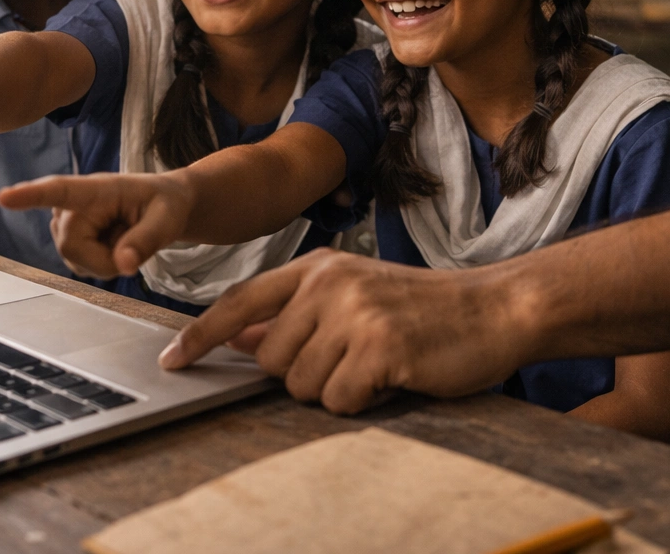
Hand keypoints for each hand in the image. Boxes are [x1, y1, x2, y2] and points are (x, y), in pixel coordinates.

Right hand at [0, 173, 195, 278]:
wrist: (164, 206)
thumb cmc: (166, 204)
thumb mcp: (168, 219)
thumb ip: (147, 240)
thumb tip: (123, 265)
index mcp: (98, 188)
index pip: (61, 190)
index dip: (31, 195)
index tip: (4, 197)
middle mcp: (74, 202)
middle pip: (71, 245)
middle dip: (104, 260)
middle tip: (133, 250)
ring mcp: (67, 221)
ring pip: (75, 259)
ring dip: (105, 261)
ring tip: (124, 238)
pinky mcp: (68, 238)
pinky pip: (79, 265)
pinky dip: (101, 264)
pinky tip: (113, 244)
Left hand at [158, 249, 527, 413]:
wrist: (495, 309)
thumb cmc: (425, 310)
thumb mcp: (356, 295)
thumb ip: (298, 313)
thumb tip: (241, 337)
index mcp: (319, 268)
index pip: (242, 301)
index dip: (202, 335)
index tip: (173, 360)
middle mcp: (330, 283)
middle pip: (270, 360)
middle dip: (303, 375)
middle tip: (352, 360)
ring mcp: (355, 313)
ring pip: (301, 386)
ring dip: (336, 390)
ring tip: (376, 365)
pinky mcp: (380, 347)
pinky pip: (338, 400)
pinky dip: (362, 402)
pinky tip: (392, 377)